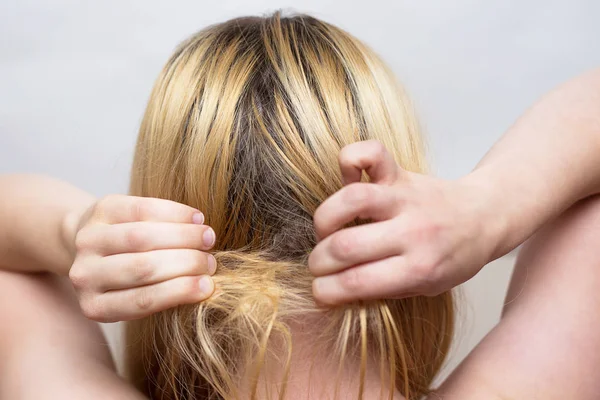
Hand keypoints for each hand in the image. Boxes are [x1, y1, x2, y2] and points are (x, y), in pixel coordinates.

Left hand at [65, 195, 215, 321]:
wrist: (94, 243)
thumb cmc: (129, 278)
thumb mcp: (139, 296)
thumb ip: (164, 294)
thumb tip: (207, 284)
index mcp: (96, 306)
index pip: (141, 301)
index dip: (179, 291)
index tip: (209, 285)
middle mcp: (84, 275)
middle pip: (142, 267)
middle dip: (186, 263)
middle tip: (212, 262)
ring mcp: (88, 240)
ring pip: (142, 237)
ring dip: (184, 236)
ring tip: (209, 238)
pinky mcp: (100, 209)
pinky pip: (141, 209)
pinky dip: (174, 212)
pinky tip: (196, 218)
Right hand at [309, 140, 504, 304]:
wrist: (484, 216)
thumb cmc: (452, 257)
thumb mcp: (427, 287)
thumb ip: (384, 289)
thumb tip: (336, 287)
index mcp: (420, 269)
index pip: (357, 283)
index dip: (325, 291)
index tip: (320, 292)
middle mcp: (412, 232)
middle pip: (346, 247)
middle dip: (318, 262)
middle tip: (318, 265)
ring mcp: (405, 198)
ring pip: (352, 200)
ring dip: (325, 220)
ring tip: (326, 231)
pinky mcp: (400, 173)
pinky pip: (370, 154)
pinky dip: (350, 157)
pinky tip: (346, 177)